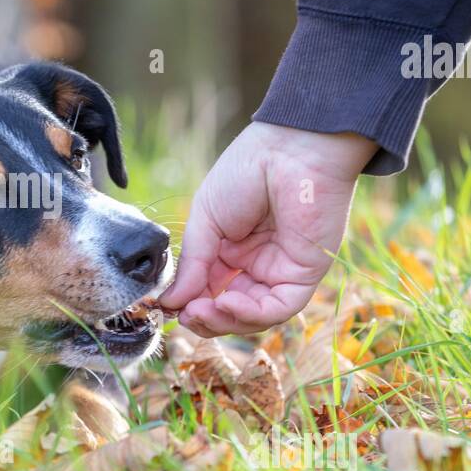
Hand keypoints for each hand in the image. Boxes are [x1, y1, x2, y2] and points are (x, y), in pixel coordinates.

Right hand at [159, 121, 376, 336]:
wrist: (290, 149)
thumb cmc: (246, 172)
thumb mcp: (205, 220)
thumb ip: (192, 264)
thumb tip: (169, 303)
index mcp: (232, 250)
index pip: (208, 290)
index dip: (188, 303)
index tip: (167, 307)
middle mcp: (257, 265)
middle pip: (230, 310)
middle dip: (205, 319)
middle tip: (184, 315)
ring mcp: (281, 271)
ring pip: (254, 316)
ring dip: (225, 321)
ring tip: (201, 311)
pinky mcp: (304, 274)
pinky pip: (278, 308)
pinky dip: (251, 315)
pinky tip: (227, 304)